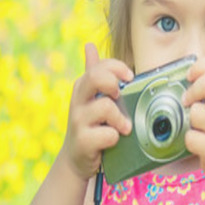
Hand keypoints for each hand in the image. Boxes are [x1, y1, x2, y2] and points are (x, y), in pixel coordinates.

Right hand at [61, 43, 133, 180]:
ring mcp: (78, 121)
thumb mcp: (90, 98)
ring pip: (106, 107)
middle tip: (120, 96)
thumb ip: (93, 72)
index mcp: (83, 86)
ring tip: (123, 128)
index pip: (100, 65)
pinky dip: (115, 138)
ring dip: (120, 119)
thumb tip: (89, 46)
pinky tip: (112, 142)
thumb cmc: (89, 125)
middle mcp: (78, 101)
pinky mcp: (83, 141)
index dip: (117, 68)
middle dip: (113, 83)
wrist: (75, 159)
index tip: (129, 77)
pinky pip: (108, 134)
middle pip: (96, 77)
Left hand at [182, 56, 204, 178]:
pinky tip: (197, 143)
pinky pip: (190, 138)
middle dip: (192, 92)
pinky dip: (188, 141)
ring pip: (195, 112)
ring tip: (195, 127)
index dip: (198, 67)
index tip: (189, 78)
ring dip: (188, 121)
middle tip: (187, 102)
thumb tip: (179, 71)